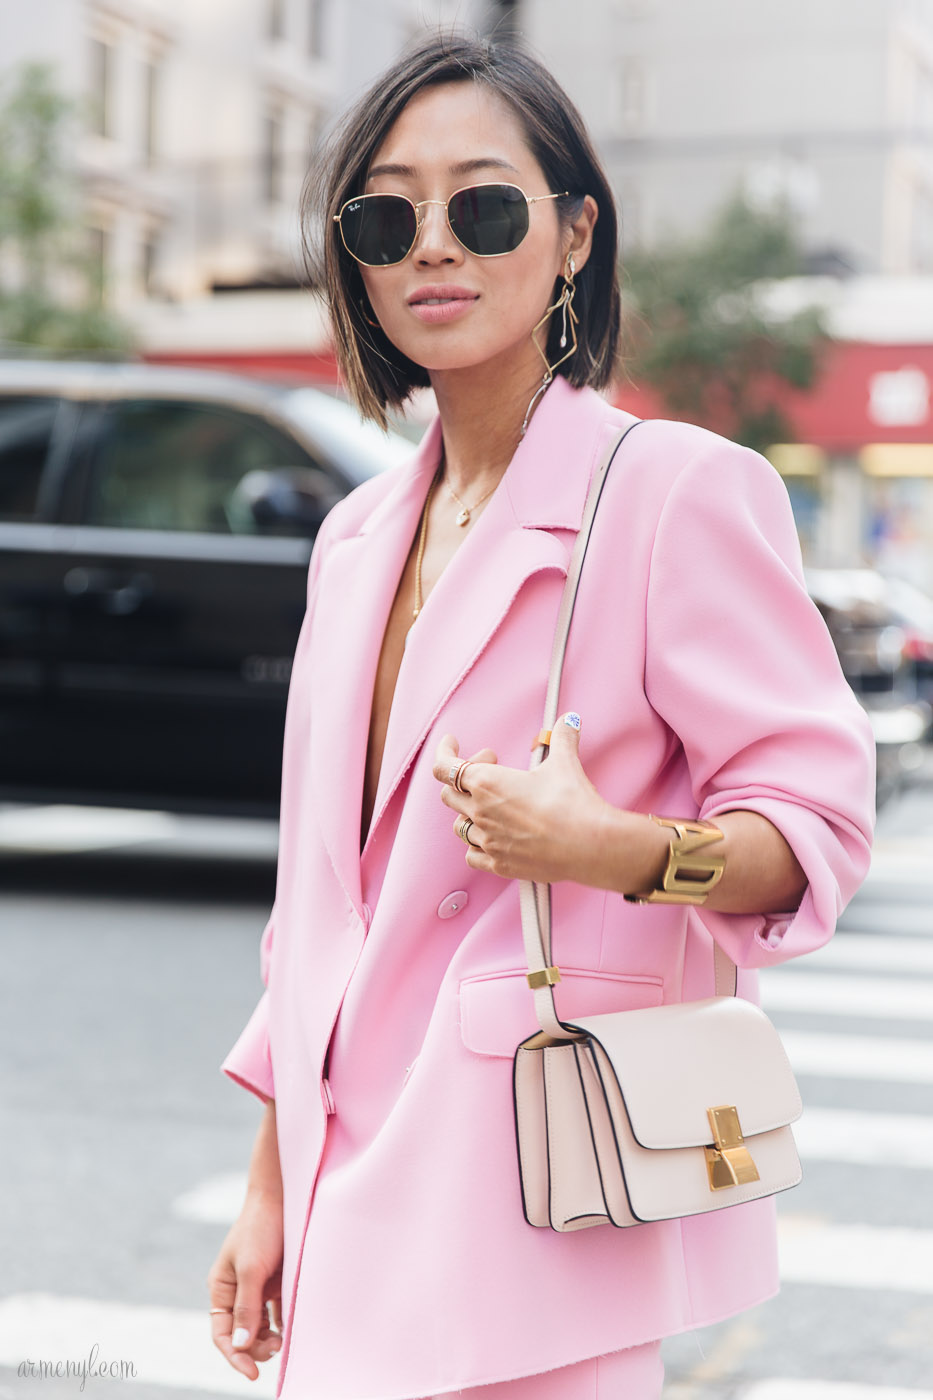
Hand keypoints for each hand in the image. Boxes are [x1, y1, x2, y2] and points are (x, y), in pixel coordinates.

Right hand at [208, 1186, 283, 1379]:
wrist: (283, 1196)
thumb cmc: (260, 1228)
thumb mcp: (251, 1268)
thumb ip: (246, 1307)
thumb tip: (241, 1346)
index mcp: (221, 1288)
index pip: (222, 1334)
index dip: (235, 1356)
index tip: (252, 1373)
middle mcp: (237, 1291)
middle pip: (242, 1334)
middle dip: (256, 1347)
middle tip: (277, 1348)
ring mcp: (257, 1287)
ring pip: (261, 1326)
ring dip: (270, 1338)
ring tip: (284, 1341)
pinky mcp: (277, 1282)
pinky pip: (278, 1312)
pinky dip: (283, 1324)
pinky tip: (292, 1330)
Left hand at [432, 712, 615, 884]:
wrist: (588, 845)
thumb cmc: (572, 804)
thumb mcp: (564, 763)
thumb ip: (561, 738)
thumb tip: (569, 721)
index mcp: (486, 784)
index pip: (444, 767)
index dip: (445, 752)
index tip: (452, 744)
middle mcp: (480, 813)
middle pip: (449, 794)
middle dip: (464, 780)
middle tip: (491, 770)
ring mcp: (488, 841)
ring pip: (459, 826)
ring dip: (470, 812)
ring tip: (493, 805)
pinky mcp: (499, 865)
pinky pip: (472, 855)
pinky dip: (477, 845)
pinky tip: (492, 837)